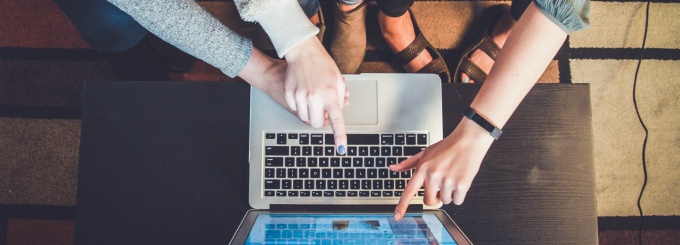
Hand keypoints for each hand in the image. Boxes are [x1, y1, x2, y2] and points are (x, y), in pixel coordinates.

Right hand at [283, 36, 347, 153]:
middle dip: (320, 120)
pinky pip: (295, 109)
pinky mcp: (289, 94)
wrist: (302, 52)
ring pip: (305, 118)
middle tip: (322, 110)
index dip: (339, 136)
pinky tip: (303, 92)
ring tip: (313, 97)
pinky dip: (300, 105)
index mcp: (330, 94)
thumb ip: (341, 98)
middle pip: (316, 123)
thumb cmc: (322, 64)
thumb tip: (339, 111)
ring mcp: (300, 96)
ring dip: (310, 113)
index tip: (341, 149)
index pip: (337, 120)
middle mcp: (315, 97)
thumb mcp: (338, 80)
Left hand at [391, 118, 494, 219]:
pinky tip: (460, 180)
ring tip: (452, 177)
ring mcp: (447, 181)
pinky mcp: (461, 184)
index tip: (397, 217)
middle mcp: (433, 175)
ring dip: (449, 194)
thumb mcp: (425, 152)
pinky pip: (457, 201)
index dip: (402, 205)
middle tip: (440, 186)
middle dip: (435, 197)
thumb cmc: (447, 146)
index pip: (409, 191)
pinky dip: (459, 195)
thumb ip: (408, 163)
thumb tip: (393, 168)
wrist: (468, 140)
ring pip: (445, 201)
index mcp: (423, 169)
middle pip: (429, 201)